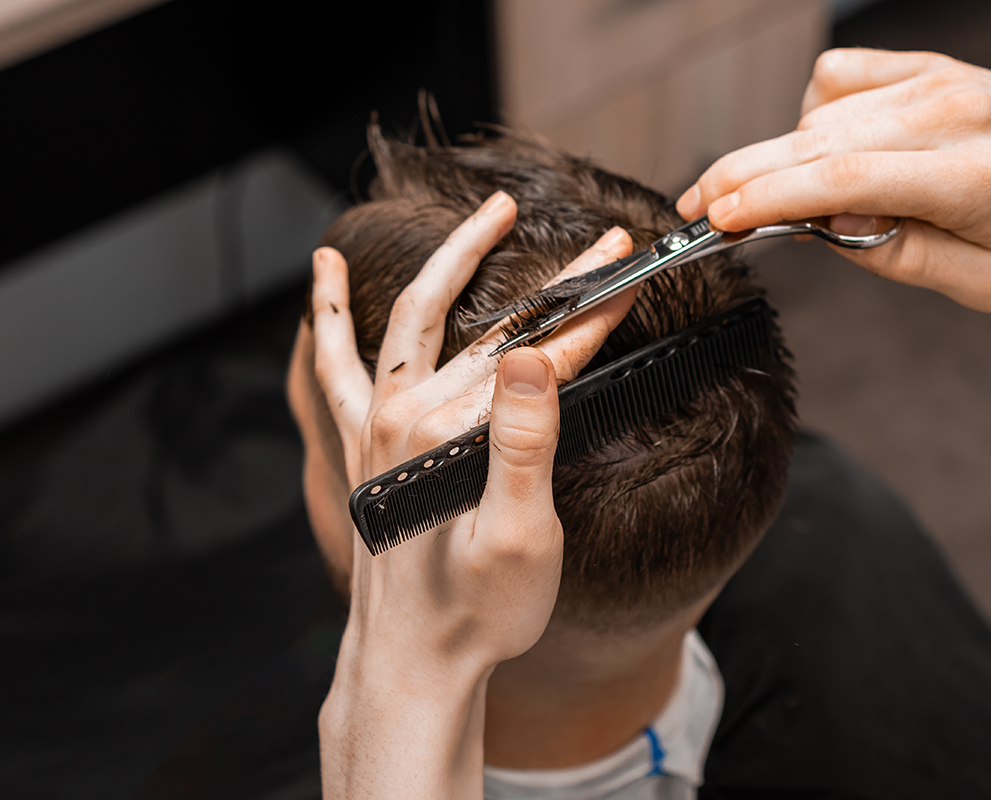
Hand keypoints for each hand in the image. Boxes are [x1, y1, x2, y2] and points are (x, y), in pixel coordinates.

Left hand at [308, 191, 635, 798]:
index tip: (632, 270)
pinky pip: (338, 363)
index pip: (544, 353)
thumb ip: (525, 443)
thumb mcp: (520, 537)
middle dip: (560, 284)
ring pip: (419, 319)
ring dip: (455, 260)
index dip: (595, 310)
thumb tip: (536, 358)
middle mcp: (407, 416)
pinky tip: (323, 271)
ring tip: (489, 217)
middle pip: (498, 329)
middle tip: (605, 244)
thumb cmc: (478, 611)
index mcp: (454, 433)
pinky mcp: (364, 443)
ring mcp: (379, 425)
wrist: (413, 660)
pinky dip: (331, 314)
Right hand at [677, 48, 990, 310]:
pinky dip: (812, 117)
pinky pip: (837, 79)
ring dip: (780, 159)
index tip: (718, 219)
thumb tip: (827, 230)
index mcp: (971, 177)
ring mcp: (935, 82)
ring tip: (777, 202)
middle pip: (812, 140)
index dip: (766, 199)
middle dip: (741, 177)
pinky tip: (820, 149)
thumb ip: (900, 257)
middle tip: (697, 210)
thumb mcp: (989, 285)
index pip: (841, 178)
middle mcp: (949, 115)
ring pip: (817, 116)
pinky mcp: (925, 66)